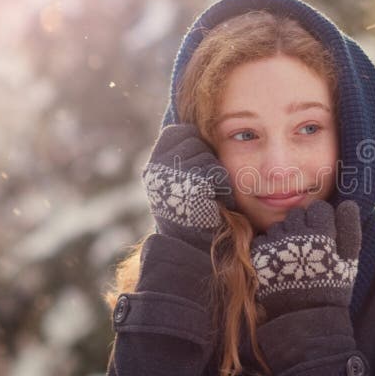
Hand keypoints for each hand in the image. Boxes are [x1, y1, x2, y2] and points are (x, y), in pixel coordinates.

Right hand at [141, 123, 234, 250]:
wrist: (195, 248)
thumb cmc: (195, 214)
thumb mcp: (179, 181)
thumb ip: (181, 156)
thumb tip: (195, 127)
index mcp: (153, 166)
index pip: (177, 132)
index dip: (192, 144)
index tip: (197, 170)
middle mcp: (156, 169)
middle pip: (193, 139)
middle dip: (205, 158)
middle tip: (203, 186)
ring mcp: (171, 176)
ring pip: (205, 153)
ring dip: (214, 172)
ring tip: (209, 195)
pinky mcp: (190, 186)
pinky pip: (216, 171)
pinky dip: (221, 186)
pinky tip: (215, 202)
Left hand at [249, 199, 361, 320]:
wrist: (305, 317)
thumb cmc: (331, 288)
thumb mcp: (349, 261)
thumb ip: (350, 229)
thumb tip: (348, 204)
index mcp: (321, 233)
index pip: (318, 208)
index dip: (321, 220)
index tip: (322, 234)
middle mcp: (296, 234)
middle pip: (297, 214)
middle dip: (302, 226)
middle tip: (307, 248)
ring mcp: (275, 244)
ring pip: (279, 226)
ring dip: (285, 237)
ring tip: (293, 259)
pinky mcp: (259, 255)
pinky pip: (263, 240)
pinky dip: (269, 248)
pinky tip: (279, 263)